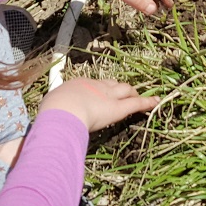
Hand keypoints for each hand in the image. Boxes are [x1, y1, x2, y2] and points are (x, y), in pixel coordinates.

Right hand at [40, 78, 157, 131]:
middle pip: (111, 84)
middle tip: (123, 93)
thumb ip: (55, 111)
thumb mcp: (52, 108)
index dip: (99, 90)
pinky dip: (147, 103)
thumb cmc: (53, 110)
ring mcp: (108, 96)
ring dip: (132, 92)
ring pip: (125, 90)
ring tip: (139, 95)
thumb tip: (48, 121)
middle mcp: (95, 86)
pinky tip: (156, 102)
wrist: (63, 110)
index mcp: (78, 85)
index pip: (93, 85)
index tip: (100, 95)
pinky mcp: (119, 108)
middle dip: (118, 88)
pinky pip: (135, 103)